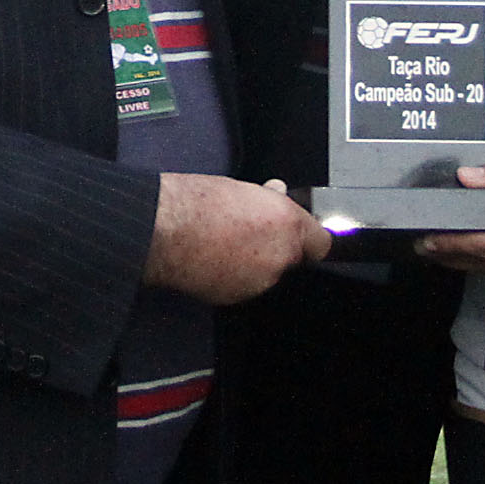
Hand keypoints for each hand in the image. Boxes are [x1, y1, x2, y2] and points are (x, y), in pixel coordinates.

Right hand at [144, 173, 330, 304]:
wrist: (163, 230)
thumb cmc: (195, 202)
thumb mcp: (241, 187)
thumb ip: (267, 199)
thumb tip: (276, 195)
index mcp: (287, 223)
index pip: (321, 243)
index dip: (307, 238)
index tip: (297, 234)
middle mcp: (280, 257)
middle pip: (291, 258)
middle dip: (275, 247)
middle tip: (250, 231)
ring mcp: (259, 281)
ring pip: (267, 274)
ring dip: (255, 263)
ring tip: (225, 244)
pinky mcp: (237, 297)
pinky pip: (245, 285)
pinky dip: (235, 276)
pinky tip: (214, 258)